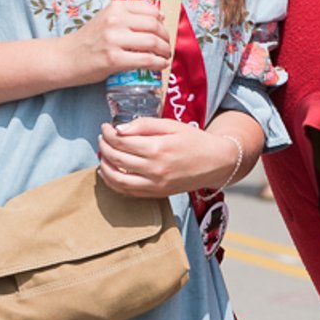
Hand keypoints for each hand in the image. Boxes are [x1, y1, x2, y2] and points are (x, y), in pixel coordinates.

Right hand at [67, 0, 171, 85]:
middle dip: (166, 38)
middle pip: (155, 26)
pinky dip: (158, 63)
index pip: (151, 10)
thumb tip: (161, 16)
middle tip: (166, 46)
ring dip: (165, 51)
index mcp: (115, 7)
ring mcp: (114, 39)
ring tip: (165, 56)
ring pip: (153, 42)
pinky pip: (146, 60)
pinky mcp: (113, 59)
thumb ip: (129, 16)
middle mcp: (115, 20)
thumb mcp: (107, 18)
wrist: (66, 57)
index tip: (163, 31)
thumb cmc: (89, 40)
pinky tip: (160, 65)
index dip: (162, 22)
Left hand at [98, 117, 227, 196]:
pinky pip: (126, 191)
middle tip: (102, 137)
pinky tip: (109, 172)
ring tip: (103, 154)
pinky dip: (112, 182)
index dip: (108, 133)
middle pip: (116, 158)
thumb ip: (144, 125)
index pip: (121, 141)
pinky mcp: (156, 194)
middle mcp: (154, 169)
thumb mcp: (172, 126)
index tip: (105, 127)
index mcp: (158, 148)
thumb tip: (118, 129)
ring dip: (104, 166)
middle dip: (104, 146)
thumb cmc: (195, 141)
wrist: (217, 163)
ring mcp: (154, 185)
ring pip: (116, 179)